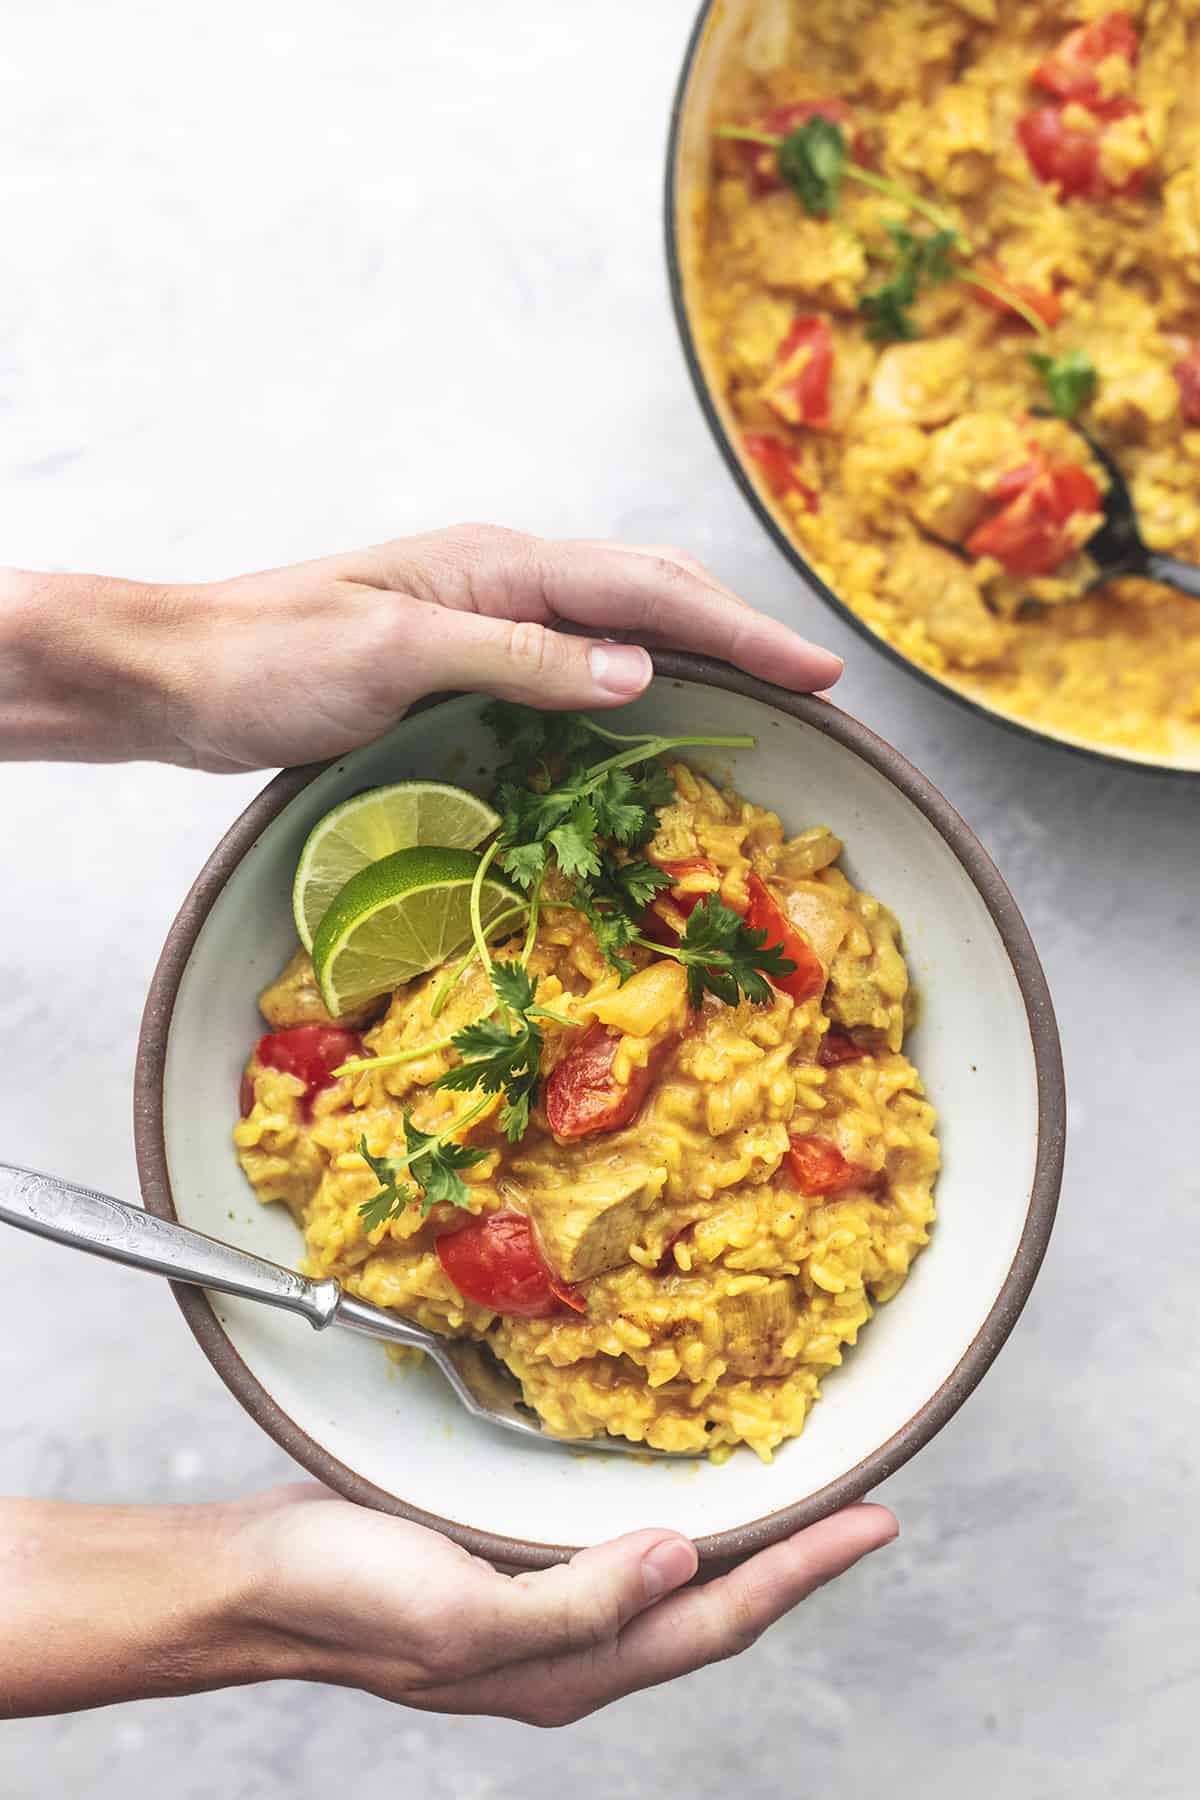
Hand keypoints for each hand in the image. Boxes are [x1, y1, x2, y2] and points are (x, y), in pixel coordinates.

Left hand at [0, 525, 841, 769]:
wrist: (185, 676)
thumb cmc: (274, 659)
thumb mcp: (394, 656)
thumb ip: (518, 657)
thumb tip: (640, 671)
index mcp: (500, 566)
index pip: (646, 592)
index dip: (739, 631)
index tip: (820, 669)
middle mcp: (505, 580)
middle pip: (649, 592)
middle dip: (738, 632)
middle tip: (818, 681)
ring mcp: (486, 617)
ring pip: (619, 624)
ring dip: (697, 651)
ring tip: (767, 690)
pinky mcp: (465, 661)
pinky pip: (577, 664)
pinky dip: (636, 681)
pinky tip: (655, 712)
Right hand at [237, 1484, 895, 1723]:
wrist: (252, 1579)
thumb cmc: (343, 1595)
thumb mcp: (459, 1609)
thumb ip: (576, 1600)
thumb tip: (682, 1559)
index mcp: (569, 1666)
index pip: (717, 1617)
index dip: (804, 1571)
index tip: (878, 1521)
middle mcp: (571, 1644)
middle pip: (710, 1603)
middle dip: (794, 1558)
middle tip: (862, 1502)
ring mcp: (541, 1607)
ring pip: (669, 1575)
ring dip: (738, 1537)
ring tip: (794, 1491)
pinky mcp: (509, 1564)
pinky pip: (616, 1544)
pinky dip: (669, 1513)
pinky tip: (675, 1481)